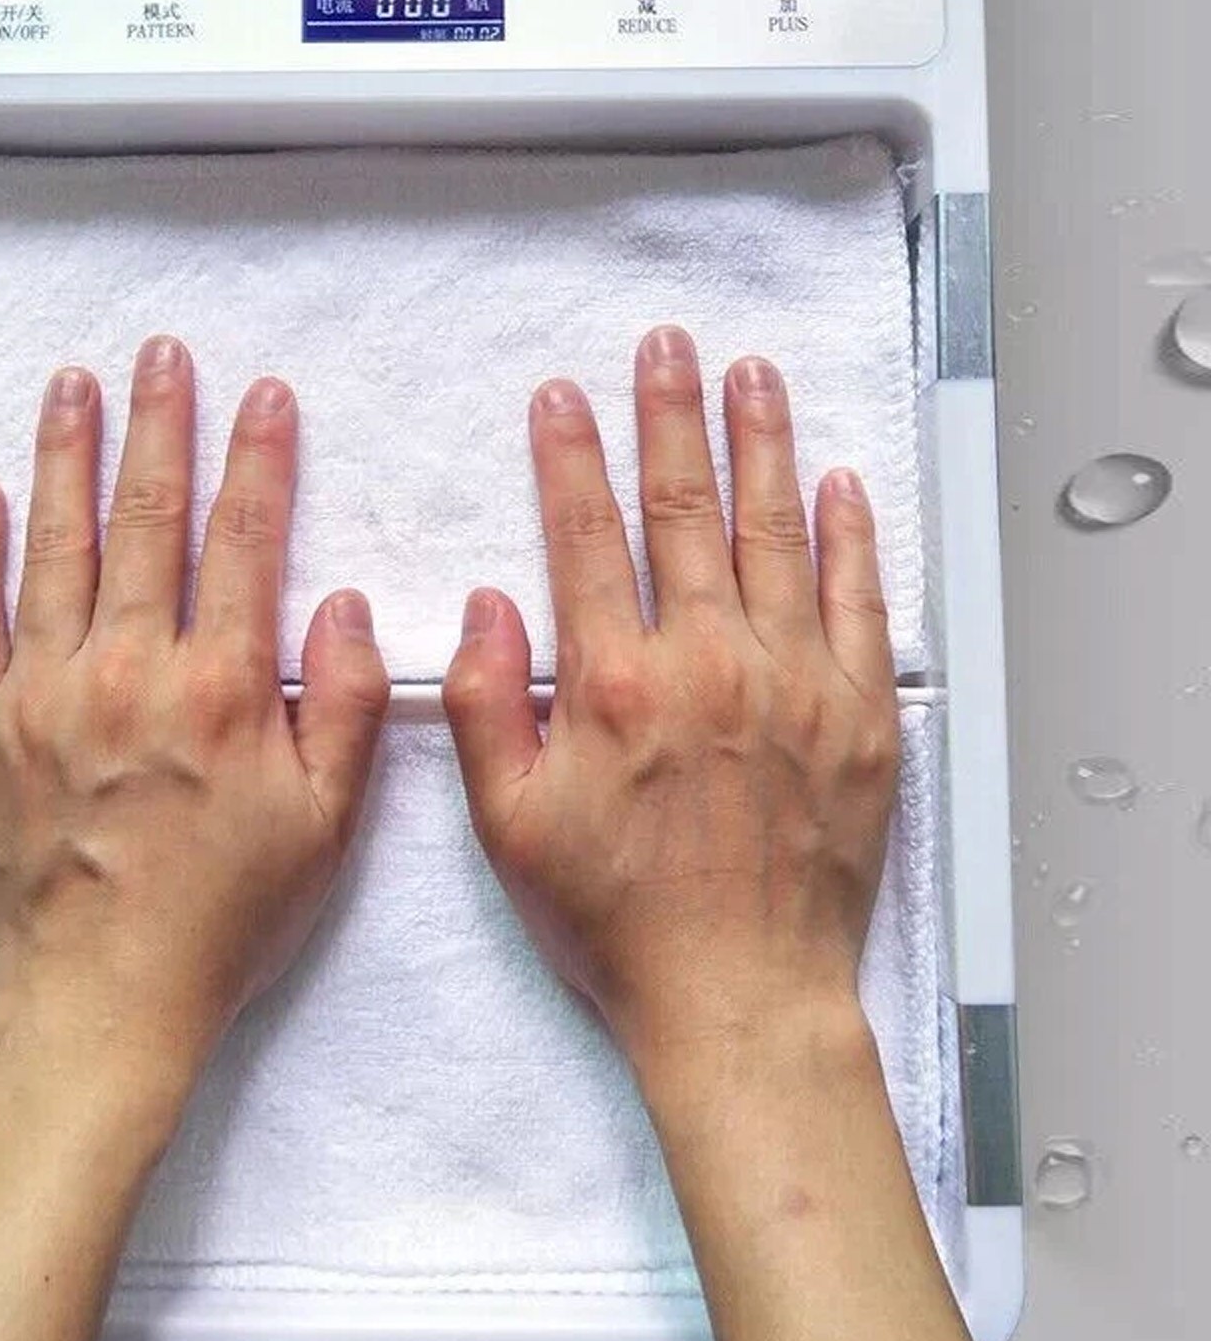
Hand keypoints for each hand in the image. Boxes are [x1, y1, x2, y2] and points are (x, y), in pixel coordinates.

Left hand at [0, 336, 389, 1105]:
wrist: (101, 1000)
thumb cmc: (217, 920)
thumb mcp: (325, 826)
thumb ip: (348, 708)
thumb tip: (345, 609)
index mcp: (221, 689)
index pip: (245, 541)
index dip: (260, 459)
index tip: (265, 399)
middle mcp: (127, 671)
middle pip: (146, 519)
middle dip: (160, 426)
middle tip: (163, 357)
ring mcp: (45, 692)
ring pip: (55, 545)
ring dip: (68, 457)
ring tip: (75, 387)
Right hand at [443, 325, 899, 1085]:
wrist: (740, 996)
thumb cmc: (619, 920)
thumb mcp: (508, 825)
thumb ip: (481, 706)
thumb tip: (483, 608)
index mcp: (616, 682)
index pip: (584, 534)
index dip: (568, 455)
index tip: (561, 395)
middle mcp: (708, 662)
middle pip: (684, 509)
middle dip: (669, 416)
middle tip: (667, 345)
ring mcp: (793, 681)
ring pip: (774, 532)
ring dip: (759, 444)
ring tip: (751, 375)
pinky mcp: (859, 714)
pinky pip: (857, 601)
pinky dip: (848, 535)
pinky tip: (838, 482)